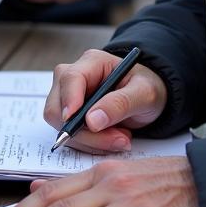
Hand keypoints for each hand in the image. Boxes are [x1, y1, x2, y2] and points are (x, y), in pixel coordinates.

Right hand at [43, 48, 167, 151]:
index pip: (70, 79)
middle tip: (118, 140)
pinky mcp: (70, 115)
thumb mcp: (144, 93)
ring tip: (120, 138)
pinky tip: (111, 139)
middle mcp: (73, 77)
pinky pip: (69, 135)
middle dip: (85, 131)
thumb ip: (120, 104)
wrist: (147, 97)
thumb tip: (92, 121)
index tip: (80, 124)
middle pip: (58, 106)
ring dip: (90, 140)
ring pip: (60, 125)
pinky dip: (90, 144)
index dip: (70, 101)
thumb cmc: (146, 88)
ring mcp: (68, 96)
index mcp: (92, 62)